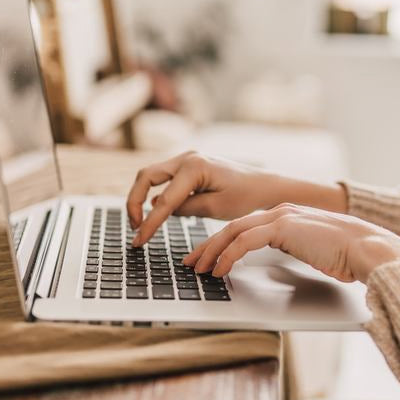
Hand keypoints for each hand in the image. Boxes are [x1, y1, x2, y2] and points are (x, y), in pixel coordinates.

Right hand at [126, 151, 346, 245]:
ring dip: (142, 197)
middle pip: (146, 176)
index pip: (163, 200)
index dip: (149, 224)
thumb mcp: (216, 208)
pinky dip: (156, 194)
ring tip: (142, 224)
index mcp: (194, 167)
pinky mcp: (189, 166)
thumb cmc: (247, 196)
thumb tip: (161, 210)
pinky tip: (158, 214)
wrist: (265, 186)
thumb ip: (186, 208)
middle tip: (135, 228)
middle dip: (134, 202)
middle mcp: (187, 158)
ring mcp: (187, 159)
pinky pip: (165, 179)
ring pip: (151, 176)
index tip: (139, 241)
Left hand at [182, 203, 399, 283]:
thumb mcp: (312, 252)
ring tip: (198, 270)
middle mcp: (280, 212)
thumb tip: (280, 269)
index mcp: (286, 216)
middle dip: (207, 246)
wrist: (368, 248)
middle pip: (232, 227)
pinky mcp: (284, 227)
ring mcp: (282, 217)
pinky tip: (219, 270)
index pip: (243, 227)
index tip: (205, 257)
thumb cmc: (348, 255)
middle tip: (190, 263)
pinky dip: (228, 256)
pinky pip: (246, 241)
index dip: (220, 242)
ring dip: (211, 252)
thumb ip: (293, 252)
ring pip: (233, 232)